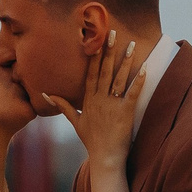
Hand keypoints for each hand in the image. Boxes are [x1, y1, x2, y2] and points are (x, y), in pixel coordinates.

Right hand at [44, 30, 141, 170]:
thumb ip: (63, 105)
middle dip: (109, 51)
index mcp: (89, 100)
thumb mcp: (75, 121)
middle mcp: (99, 100)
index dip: (93, 56)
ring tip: (132, 45)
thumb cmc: (91, 140)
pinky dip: (139, 81)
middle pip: (104, 71)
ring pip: (119, 79)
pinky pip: (133, 93)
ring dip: (125, 61)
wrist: (105, 158)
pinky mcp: (125, 113)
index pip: (90, 73)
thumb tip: (45, 95)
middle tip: (112, 33)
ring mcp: (112, 106)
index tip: (95, 41)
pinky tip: (145, 68)